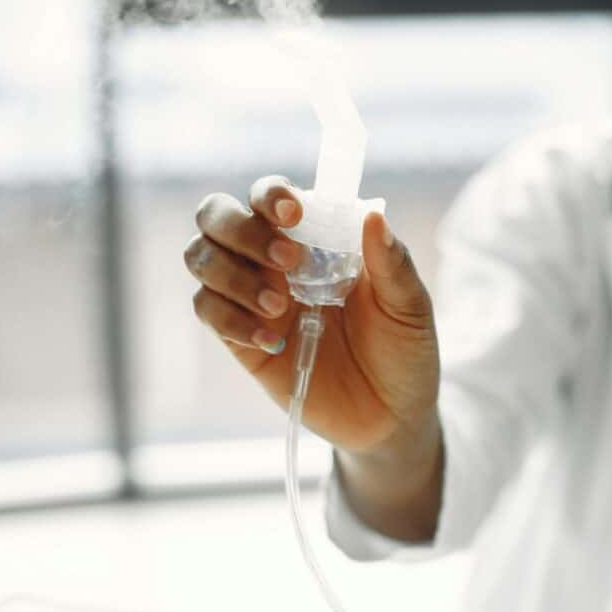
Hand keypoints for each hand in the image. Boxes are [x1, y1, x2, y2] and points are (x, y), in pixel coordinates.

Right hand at [185, 176, 440, 458]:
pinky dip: (230, 318)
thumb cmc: (403, 350)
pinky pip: (207, 310)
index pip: (270, 196)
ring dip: (232, 275)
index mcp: (316, 238)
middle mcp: (274, 259)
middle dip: (240, 229)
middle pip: (217, 215)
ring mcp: (253, 297)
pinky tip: (269, 340)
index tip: (293, 213)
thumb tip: (372, 216)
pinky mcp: (240, 338)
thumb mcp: (410, 306)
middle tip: (287, 260)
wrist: (391, 417)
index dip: (270, 194)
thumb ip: (392, 262)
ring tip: (279, 307)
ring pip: (201, 258)